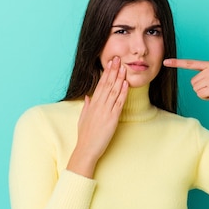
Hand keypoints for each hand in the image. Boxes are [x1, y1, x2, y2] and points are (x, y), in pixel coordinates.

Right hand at [67, 56, 128, 176]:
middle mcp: (98, 105)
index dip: (106, 73)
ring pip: (113, 91)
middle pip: (107, 84)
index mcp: (92, 104)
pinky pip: (118, 103)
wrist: (86, 149)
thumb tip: (88, 97)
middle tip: (118, 58)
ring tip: (124, 67)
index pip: (100, 85)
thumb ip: (86, 106)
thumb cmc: (85, 136)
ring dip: (119, 78)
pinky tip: (126, 83)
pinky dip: (122, 92)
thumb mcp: (83, 119)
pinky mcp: (112, 119)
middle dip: (113, 70)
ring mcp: (105, 111)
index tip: (110, 63)